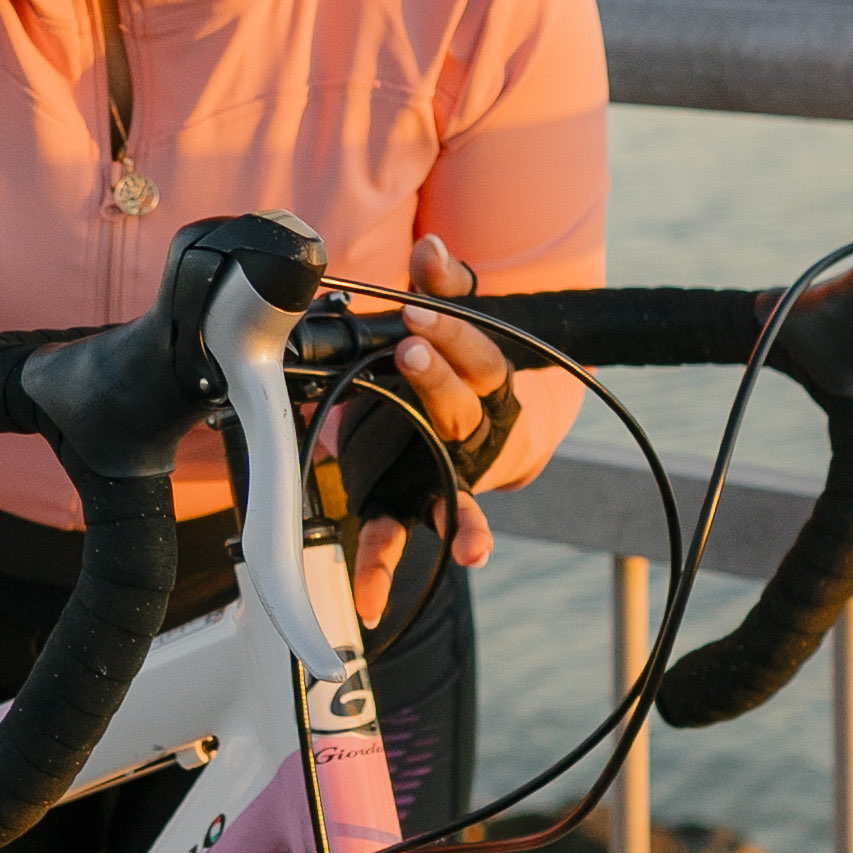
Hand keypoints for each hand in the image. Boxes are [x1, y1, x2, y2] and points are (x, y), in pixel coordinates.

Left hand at [353, 232, 508, 631]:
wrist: (469, 424)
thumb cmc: (453, 368)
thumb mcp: (452, 323)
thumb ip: (445, 287)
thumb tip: (434, 247)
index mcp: (485, 386)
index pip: (480, 358)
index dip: (452, 332)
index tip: (417, 308)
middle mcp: (471, 437)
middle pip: (464, 413)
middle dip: (439, 383)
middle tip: (409, 351)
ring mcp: (443, 477)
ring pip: (458, 501)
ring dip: (466, 524)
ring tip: (472, 548)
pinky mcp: (407, 505)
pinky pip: (396, 540)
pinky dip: (381, 574)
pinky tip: (367, 605)